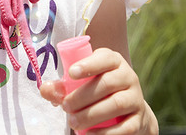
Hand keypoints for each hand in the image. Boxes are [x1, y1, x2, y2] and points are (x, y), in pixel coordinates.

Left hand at [40, 47, 157, 134]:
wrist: (128, 111)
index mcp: (113, 62)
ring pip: (117, 104)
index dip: (88, 64)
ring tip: (74, 122)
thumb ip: (62, 86)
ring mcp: (136, 98)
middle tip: (66, 107)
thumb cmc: (98, 91)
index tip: (71, 73)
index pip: (104, 58)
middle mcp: (128, 77)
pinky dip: (106, 133)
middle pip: (107, 83)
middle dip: (83, 96)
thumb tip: (45, 89)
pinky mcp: (139, 120)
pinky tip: (89, 134)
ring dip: (92, 115)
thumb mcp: (83, 83)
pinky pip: (125, 127)